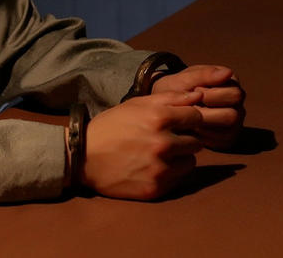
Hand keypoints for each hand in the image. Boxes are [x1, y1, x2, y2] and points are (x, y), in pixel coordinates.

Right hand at [81, 90, 203, 200]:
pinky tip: (152, 167)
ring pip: (190, 161)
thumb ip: (170, 98)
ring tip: (160, 154)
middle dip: (185, 138)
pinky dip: (170, 173)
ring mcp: (160, 168)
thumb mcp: (136, 104)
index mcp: (159, 118)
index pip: (196, 117)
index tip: (178, 122)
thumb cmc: (111, 126)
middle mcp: (163, 143)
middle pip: (196, 141)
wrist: (84, 157)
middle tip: (167, 139)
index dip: (188, 118)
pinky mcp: (156, 187)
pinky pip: (178, 179)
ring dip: (180, 157)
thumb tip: (199, 95)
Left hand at [151, 65, 244, 149]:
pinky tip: (190, 128)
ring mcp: (234, 123)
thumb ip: (204, 75)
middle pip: (233, 115)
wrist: (164, 105)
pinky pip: (220, 142)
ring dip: (204, 126)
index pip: (234, 95)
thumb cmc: (176, 88)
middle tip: (189, 109)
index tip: (194, 92)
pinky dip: (203, 136)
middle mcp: (237, 104)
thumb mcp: (185, 78)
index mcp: (231, 84)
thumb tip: (228, 72)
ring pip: (228, 131)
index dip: (212, 96)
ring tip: (187, 118)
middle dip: (207, 114)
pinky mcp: (225, 138)